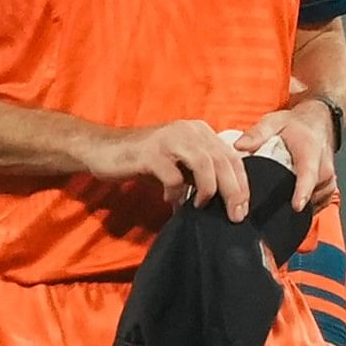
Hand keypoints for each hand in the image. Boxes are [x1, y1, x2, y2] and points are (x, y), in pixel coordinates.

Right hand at [82, 117, 245, 218]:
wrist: (102, 149)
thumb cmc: (142, 160)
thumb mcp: (177, 163)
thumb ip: (199, 174)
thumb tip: (223, 199)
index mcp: (199, 131)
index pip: (231, 156)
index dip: (242, 183)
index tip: (242, 208)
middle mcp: (189, 130)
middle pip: (223, 161)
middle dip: (233, 192)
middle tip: (235, 215)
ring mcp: (170, 139)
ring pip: (205, 165)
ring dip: (208, 191)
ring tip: (201, 207)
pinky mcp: (151, 153)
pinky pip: (174, 176)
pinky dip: (177, 193)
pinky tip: (171, 201)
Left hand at [243, 95, 338, 211]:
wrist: (316, 123)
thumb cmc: (295, 125)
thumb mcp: (273, 122)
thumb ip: (257, 134)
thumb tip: (239, 146)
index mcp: (310, 151)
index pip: (308, 174)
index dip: (303, 191)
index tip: (297, 205)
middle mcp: (323, 166)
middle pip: (311, 192)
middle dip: (291, 199)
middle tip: (270, 200)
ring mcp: (328, 177)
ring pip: (316, 199)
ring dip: (299, 200)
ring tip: (281, 194)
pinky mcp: (329, 184)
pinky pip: (321, 201)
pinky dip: (308, 203)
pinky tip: (293, 198)